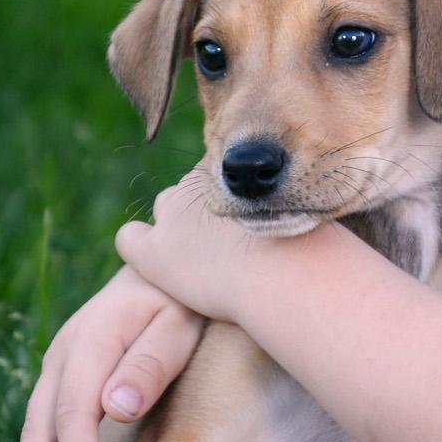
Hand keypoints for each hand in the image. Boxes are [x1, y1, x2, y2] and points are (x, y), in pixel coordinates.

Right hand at [15, 265, 204, 441]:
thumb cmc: (182, 297)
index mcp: (92, 339)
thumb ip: (151, 363)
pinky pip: (47, 422)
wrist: (165, 265)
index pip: (75, 409)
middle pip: (41, 424)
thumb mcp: (180, 321)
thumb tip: (115, 407)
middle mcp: (65, 353)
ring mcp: (60, 363)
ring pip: (36, 427)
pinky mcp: (65, 374)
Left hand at [110, 173, 291, 320]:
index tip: (251, 226)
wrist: (286, 275)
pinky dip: (139, 246)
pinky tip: (155, 263)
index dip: (237, 200)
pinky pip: (130, 238)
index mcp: (232, 166)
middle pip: (193, 193)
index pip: (222, 174)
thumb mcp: (309, 200)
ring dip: (179, 231)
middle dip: (206, 215)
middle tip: (232, 248)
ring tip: (205, 261)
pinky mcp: (153, 252)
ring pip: (166, 212)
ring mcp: (172, 216)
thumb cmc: (310, 244)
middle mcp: (196, 182)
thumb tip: (307, 190)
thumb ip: (294, 191)